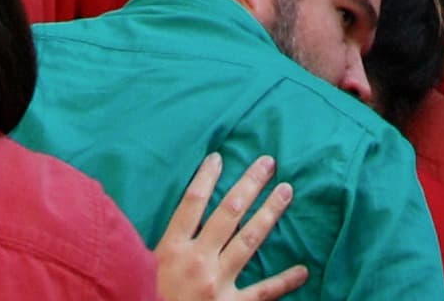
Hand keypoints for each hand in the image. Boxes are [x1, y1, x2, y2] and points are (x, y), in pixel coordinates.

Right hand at [154, 148, 305, 300]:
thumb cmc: (144, 298)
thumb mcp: (142, 268)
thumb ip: (160, 247)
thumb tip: (174, 222)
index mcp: (172, 249)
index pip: (192, 203)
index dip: (206, 177)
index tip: (220, 156)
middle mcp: (198, 260)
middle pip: (227, 213)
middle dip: (249, 185)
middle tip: (268, 163)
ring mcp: (217, 283)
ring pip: (248, 241)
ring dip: (269, 213)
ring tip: (286, 191)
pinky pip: (262, 293)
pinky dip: (283, 282)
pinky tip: (302, 270)